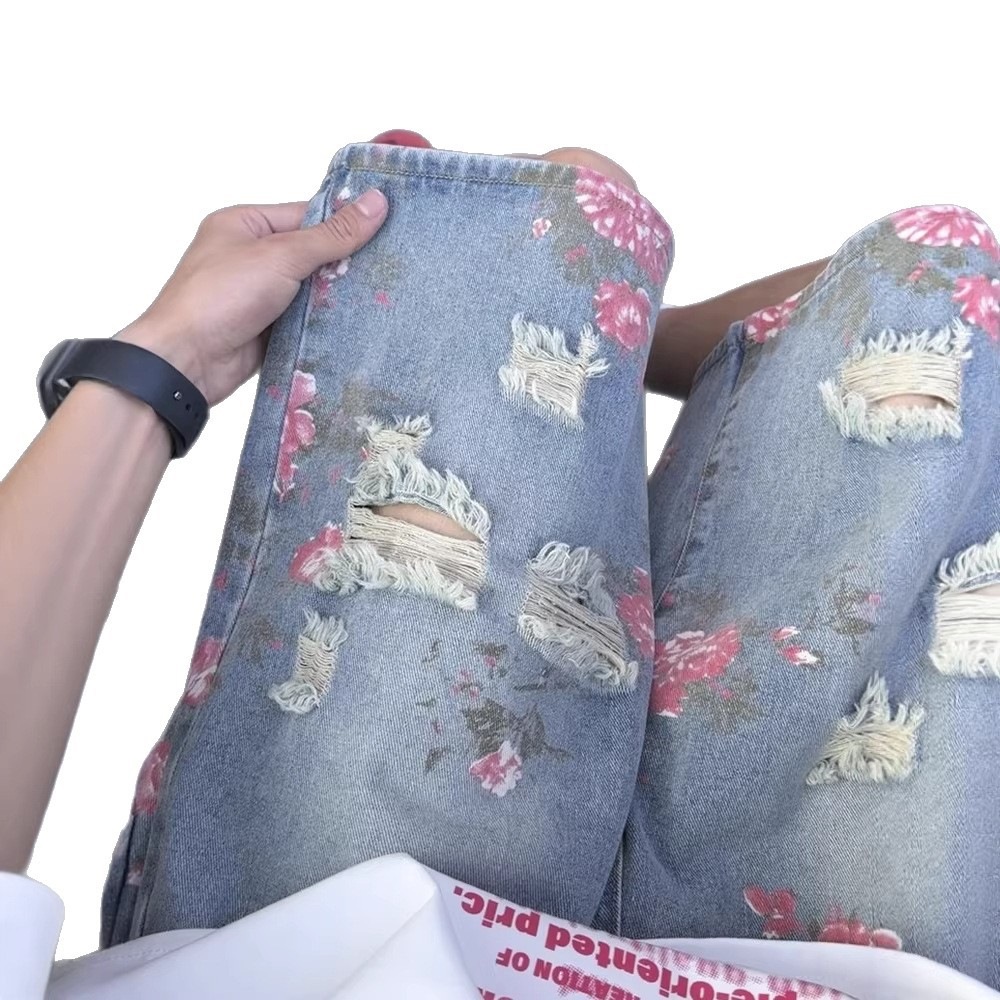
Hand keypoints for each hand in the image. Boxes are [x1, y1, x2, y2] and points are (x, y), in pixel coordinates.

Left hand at [113, 187, 388, 407]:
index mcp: (245, 224)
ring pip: (312, 291)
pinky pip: (306, 321)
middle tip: (393, 266)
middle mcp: (251, 256)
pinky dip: (326, 323)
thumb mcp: (281, 255)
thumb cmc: (221, 296)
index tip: (388, 229)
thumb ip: (332, 235)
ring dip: (338, 297)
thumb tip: (377, 202)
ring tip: (387, 295)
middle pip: (312, 254)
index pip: (306, 216)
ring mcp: (259, 295)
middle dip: (346, 264)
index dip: (344, 223)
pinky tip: (360, 324)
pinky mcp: (268, 330)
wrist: (187, 362)